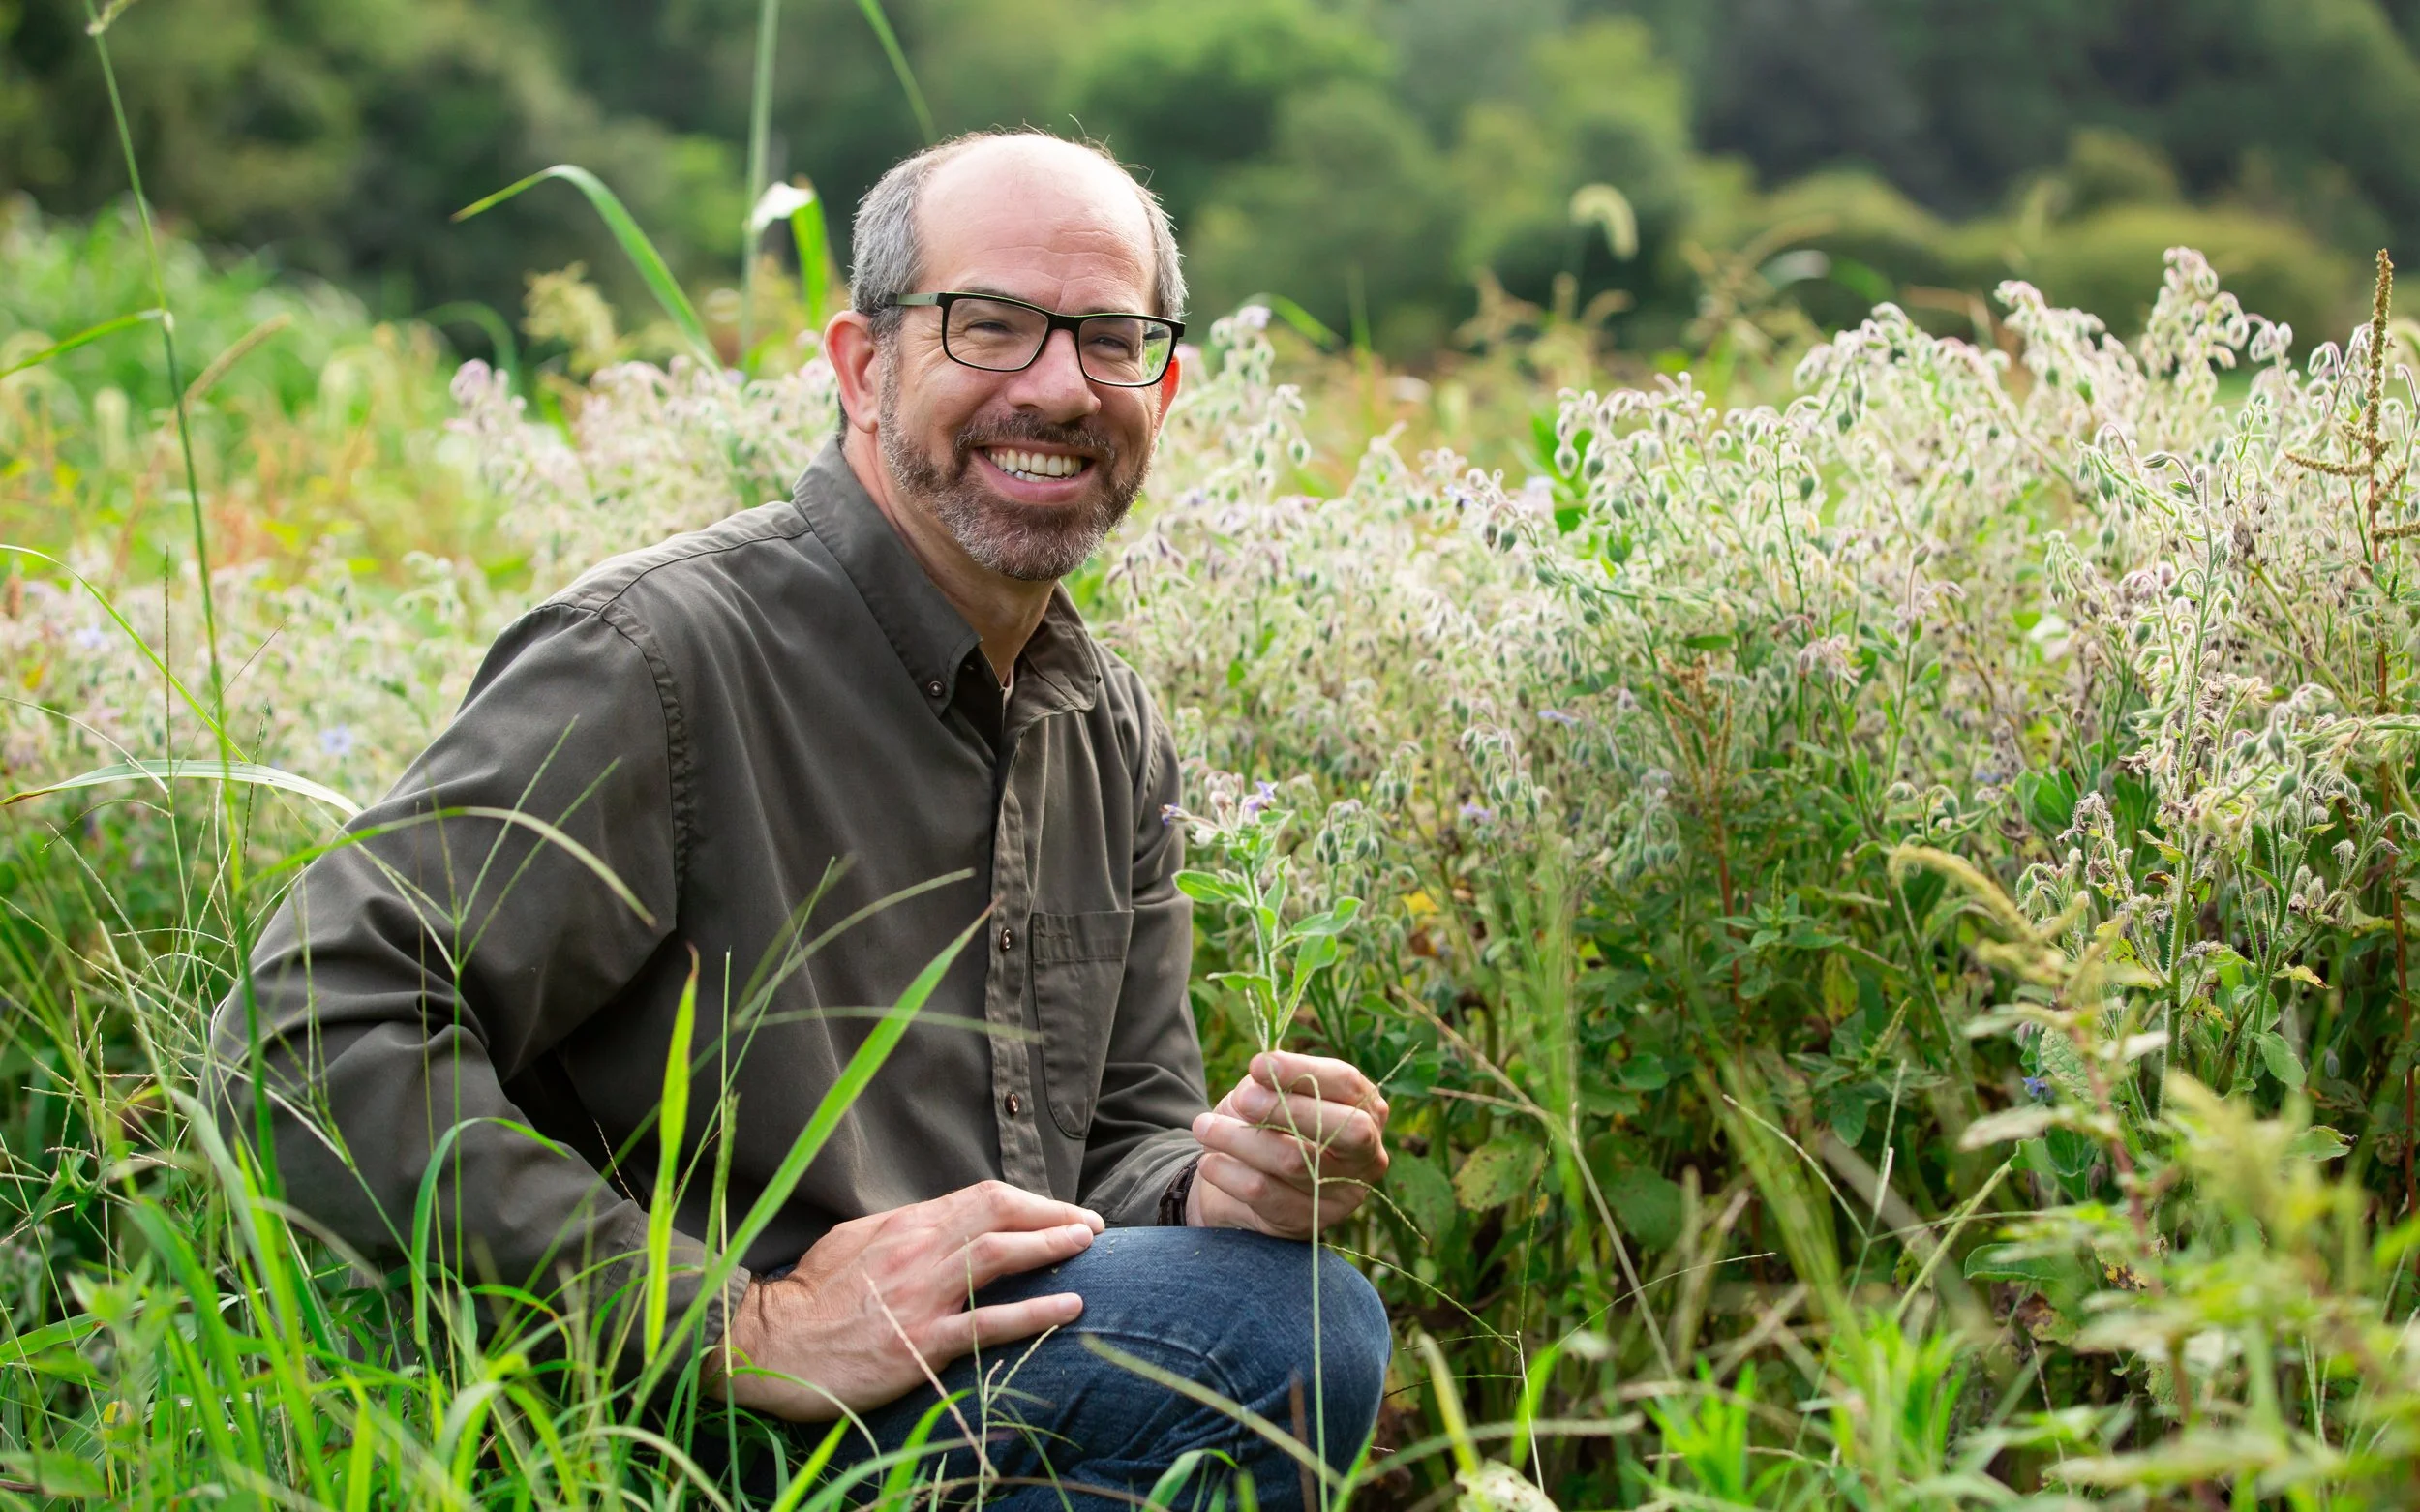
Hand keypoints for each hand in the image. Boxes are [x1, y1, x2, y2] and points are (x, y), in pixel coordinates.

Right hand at [702, 1180, 1102, 1421]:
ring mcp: (921, 1297)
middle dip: (1052, 1215)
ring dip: (1050, 1247)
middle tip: (1091, 1224)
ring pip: (998, 1257)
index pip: (981, 1198)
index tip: (1061, 1209)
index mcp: (904, 1225)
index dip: (1029, 1200)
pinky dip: (1035, 1313)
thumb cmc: (808, 1298)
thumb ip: (900, 1231)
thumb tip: (939, 1222)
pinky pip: (988, 1324)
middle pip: (998, 1216)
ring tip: (1088, 1246)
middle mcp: (917, 1251)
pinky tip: (1069, 1306)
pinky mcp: (921, 1343)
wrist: (769, 1347)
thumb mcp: (852, 1244)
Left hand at [1188, 1051, 1389, 1237]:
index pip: (1347, 1083)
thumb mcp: (1270, 1094)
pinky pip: (1264, 1193)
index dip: (1303, 1071)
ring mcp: (1343, 1195)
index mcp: (1367, 1111)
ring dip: (1240, 1139)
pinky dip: (1229, 1173)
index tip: (1259, 1064)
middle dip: (1286, 1108)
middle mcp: (1368, 1155)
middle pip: (1342, 1129)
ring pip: (1293, 1160)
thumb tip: (1260, 1080)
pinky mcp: (1309, 1222)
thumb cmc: (1265, 1125)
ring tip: (1204, 1127)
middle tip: (1241, 1100)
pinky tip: (1210, 1161)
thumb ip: (1272, 1083)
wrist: (1239, 1186)